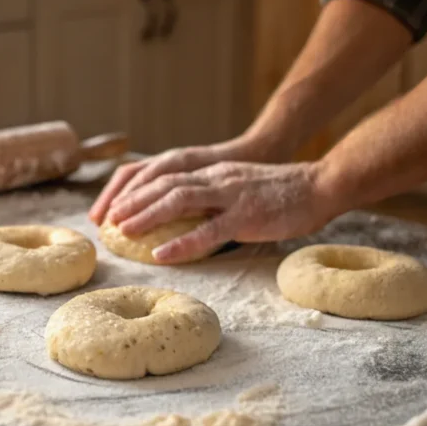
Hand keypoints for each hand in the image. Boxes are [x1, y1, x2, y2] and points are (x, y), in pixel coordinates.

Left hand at [103, 161, 334, 263]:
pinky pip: (209, 231)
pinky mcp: (247, 215)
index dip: (134, 189)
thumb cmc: (280, 193)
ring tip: (123, 230)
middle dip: (132, 200)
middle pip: (163, 184)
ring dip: (147, 215)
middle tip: (107, 218)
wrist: (319, 185)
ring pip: (179, 200)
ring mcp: (230, 195)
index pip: (163, 175)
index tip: (111, 206)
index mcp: (211, 172)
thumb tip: (184, 220)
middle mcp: (215, 178)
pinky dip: (183, 242)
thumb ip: (212, 199)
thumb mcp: (237, 187)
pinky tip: (162, 253)